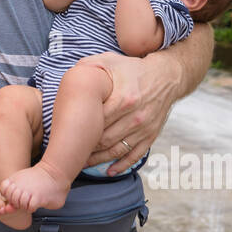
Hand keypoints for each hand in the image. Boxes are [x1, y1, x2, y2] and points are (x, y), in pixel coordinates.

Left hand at [78, 52, 179, 174]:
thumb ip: (89, 66)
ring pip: (117, 151)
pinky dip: (121, 166)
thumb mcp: (111, 61)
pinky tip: (109, 170)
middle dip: (86, 149)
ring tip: (83, 163)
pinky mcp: (151, 135)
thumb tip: (71, 76)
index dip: (79, 131)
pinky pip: (135, 155)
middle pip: (104, 140)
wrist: (166, 76)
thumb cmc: (134, 69)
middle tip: (70, 153)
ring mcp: (143, 128)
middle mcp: (134, 116)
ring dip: (99, 160)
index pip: (96, 121)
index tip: (66, 136)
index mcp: (123, 99)